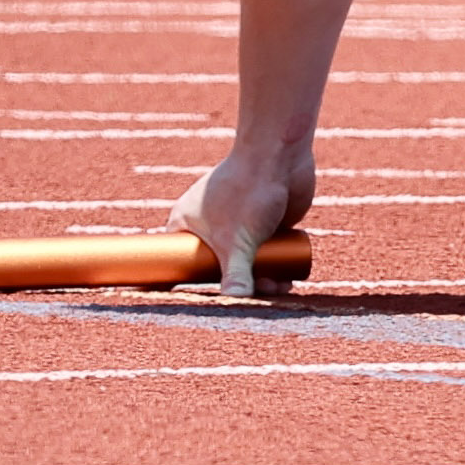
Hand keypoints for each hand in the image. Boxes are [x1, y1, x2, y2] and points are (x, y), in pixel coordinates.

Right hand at [166, 146, 314, 296]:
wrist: (282, 153)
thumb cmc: (249, 189)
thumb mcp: (237, 239)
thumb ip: (235, 274)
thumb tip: (236, 304)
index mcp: (186, 225)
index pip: (177, 265)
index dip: (186, 288)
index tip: (195, 311)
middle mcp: (210, 226)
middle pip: (216, 271)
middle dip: (234, 289)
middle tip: (252, 304)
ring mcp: (239, 225)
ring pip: (244, 264)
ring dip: (260, 282)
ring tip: (279, 289)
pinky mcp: (265, 223)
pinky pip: (266, 254)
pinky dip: (274, 268)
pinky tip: (287, 282)